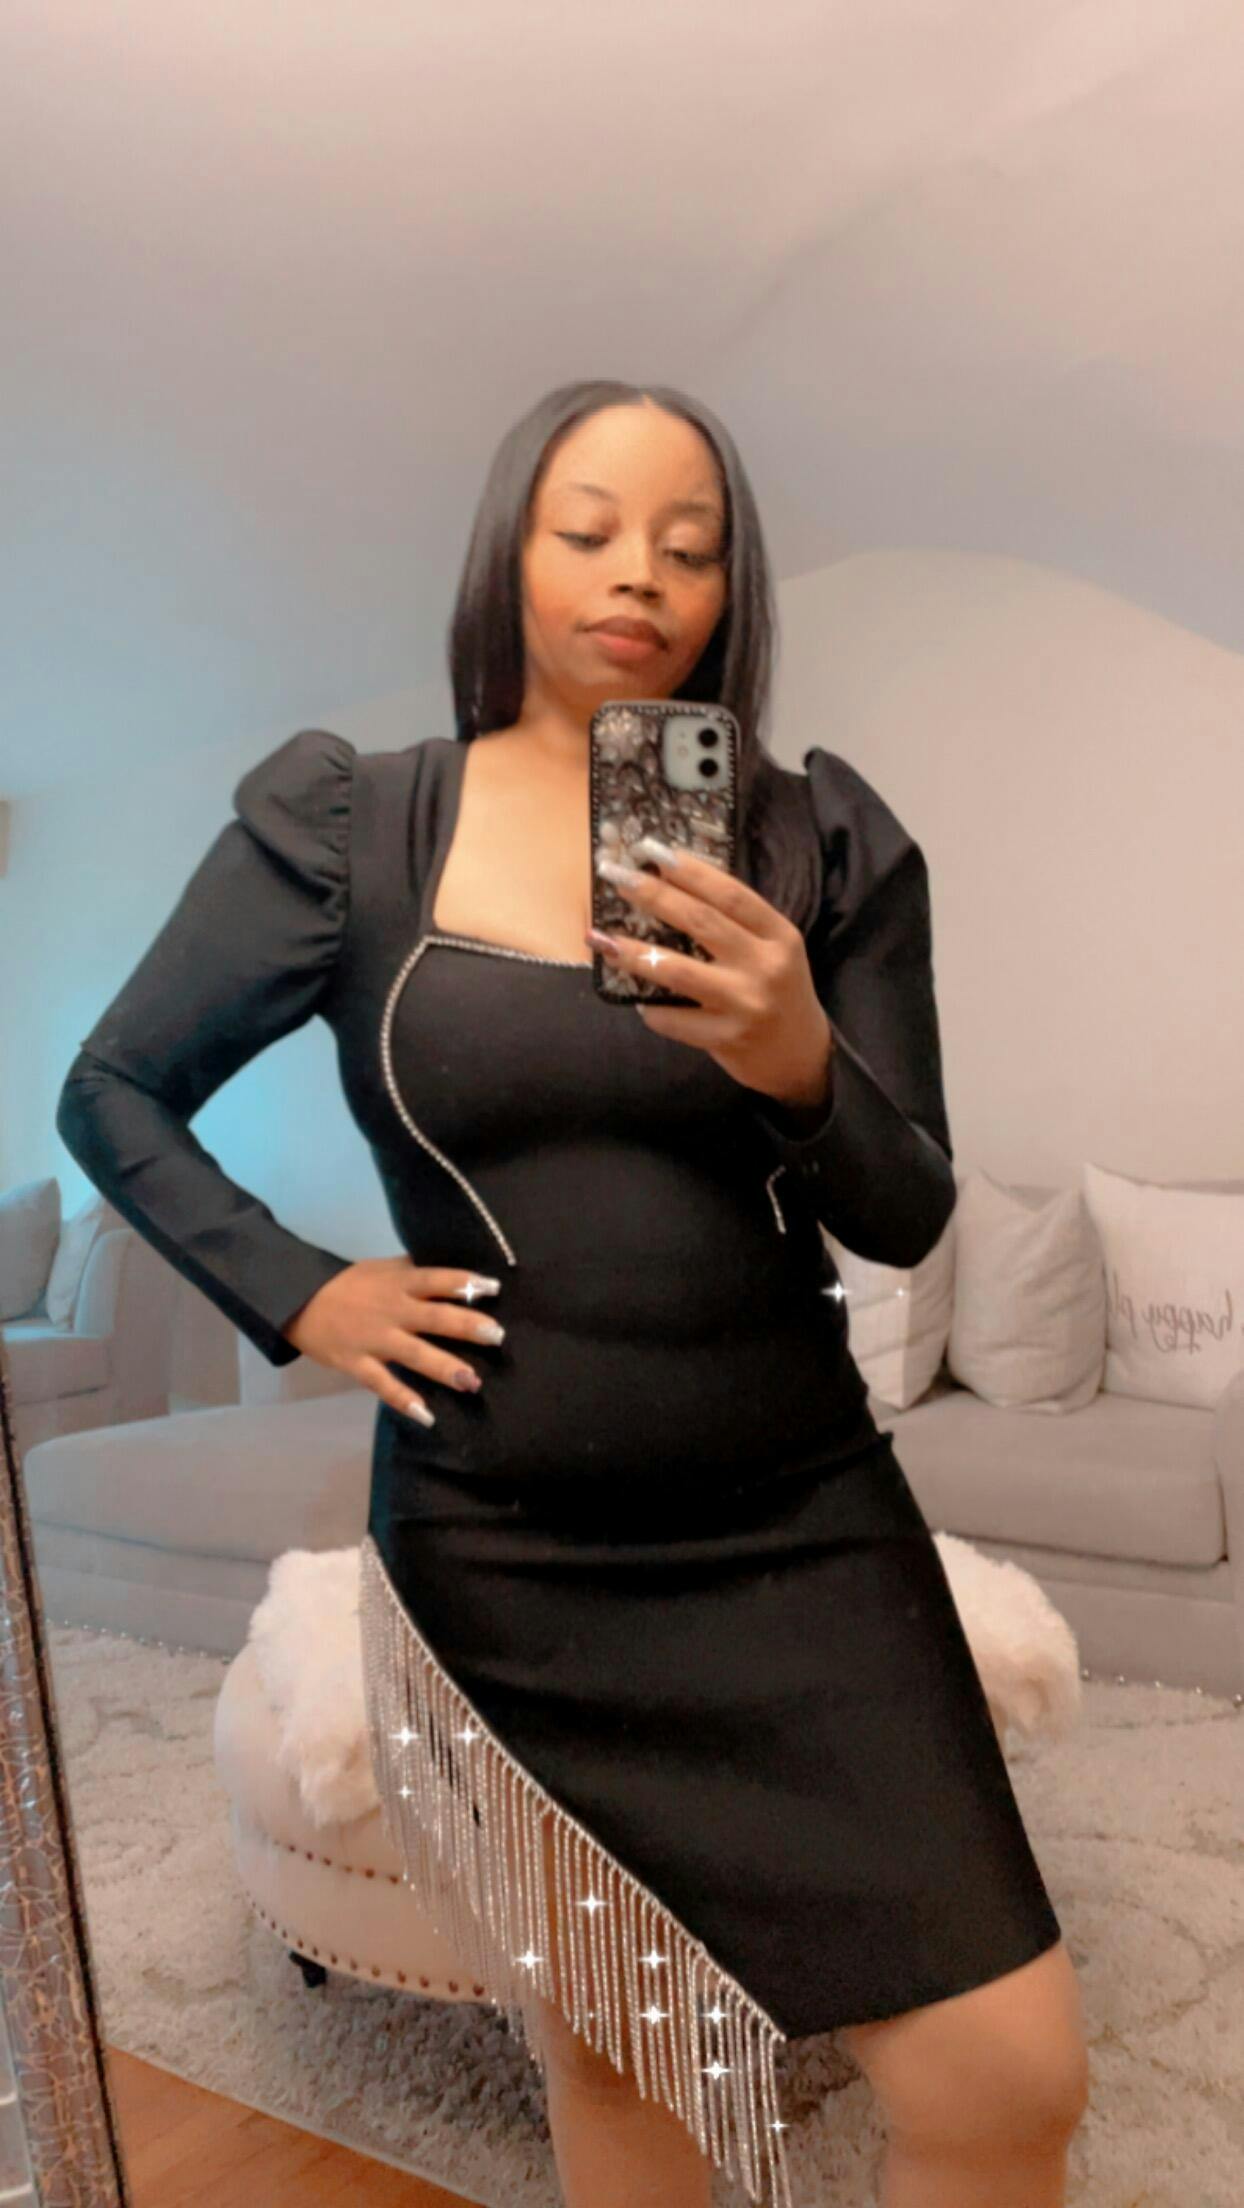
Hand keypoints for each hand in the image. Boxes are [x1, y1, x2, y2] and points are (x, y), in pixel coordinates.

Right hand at [280, 1256, 505, 1423]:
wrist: (299, 1302)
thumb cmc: (350, 1285)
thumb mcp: (382, 1268)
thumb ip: (415, 1270)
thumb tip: (455, 1272)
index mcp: (400, 1283)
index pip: (438, 1279)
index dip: (466, 1282)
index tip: (495, 1288)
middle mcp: (392, 1310)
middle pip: (435, 1318)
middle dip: (467, 1327)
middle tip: (497, 1337)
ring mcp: (375, 1339)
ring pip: (415, 1354)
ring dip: (445, 1368)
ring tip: (473, 1382)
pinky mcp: (358, 1364)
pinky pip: (383, 1384)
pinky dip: (404, 1400)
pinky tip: (427, 1416)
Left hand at [587, 838, 834, 1115]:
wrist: (801, 1054)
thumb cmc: (777, 990)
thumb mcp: (772, 949)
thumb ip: (736, 923)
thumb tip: (671, 885)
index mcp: (779, 936)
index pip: (731, 895)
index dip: (691, 871)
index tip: (653, 853)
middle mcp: (765, 966)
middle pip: (701, 922)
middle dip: (653, 896)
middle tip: (617, 877)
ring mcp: (746, 1004)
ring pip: (678, 970)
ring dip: (635, 951)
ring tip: (601, 937)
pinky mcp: (727, 1038)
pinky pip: (674, 1018)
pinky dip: (651, 1008)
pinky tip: (637, 1000)